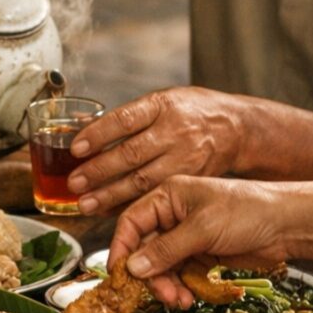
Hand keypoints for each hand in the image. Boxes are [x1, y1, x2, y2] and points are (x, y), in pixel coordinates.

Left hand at [67, 87, 247, 214]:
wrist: (238, 127)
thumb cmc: (190, 112)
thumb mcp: (161, 100)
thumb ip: (125, 116)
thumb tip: (79, 124)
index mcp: (162, 106)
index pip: (126, 120)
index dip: (99, 134)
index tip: (76, 148)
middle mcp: (175, 131)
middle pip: (132, 153)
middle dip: (100, 171)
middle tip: (75, 183)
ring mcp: (185, 157)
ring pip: (144, 180)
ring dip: (111, 195)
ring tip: (86, 204)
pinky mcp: (192, 179)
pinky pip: (158, 195)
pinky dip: (132, 205)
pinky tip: (110, 211)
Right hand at [108, 176, 289, 307]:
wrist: (289, 225)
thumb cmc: (248, 212)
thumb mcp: (202, 229)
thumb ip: (165, 250)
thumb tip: (133, 268)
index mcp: (168, 196)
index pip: (131, 222)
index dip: (121, 248)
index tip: (119, 273)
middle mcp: (172, 214)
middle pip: (145, 249)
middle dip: (151, 274)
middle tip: (161, 294)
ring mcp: (186, 235)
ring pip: (161, 265)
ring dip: (167, 285)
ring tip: (179, 300)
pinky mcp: (200, 252)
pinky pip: (180, 273)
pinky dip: (181, 286)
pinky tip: (189, 297)